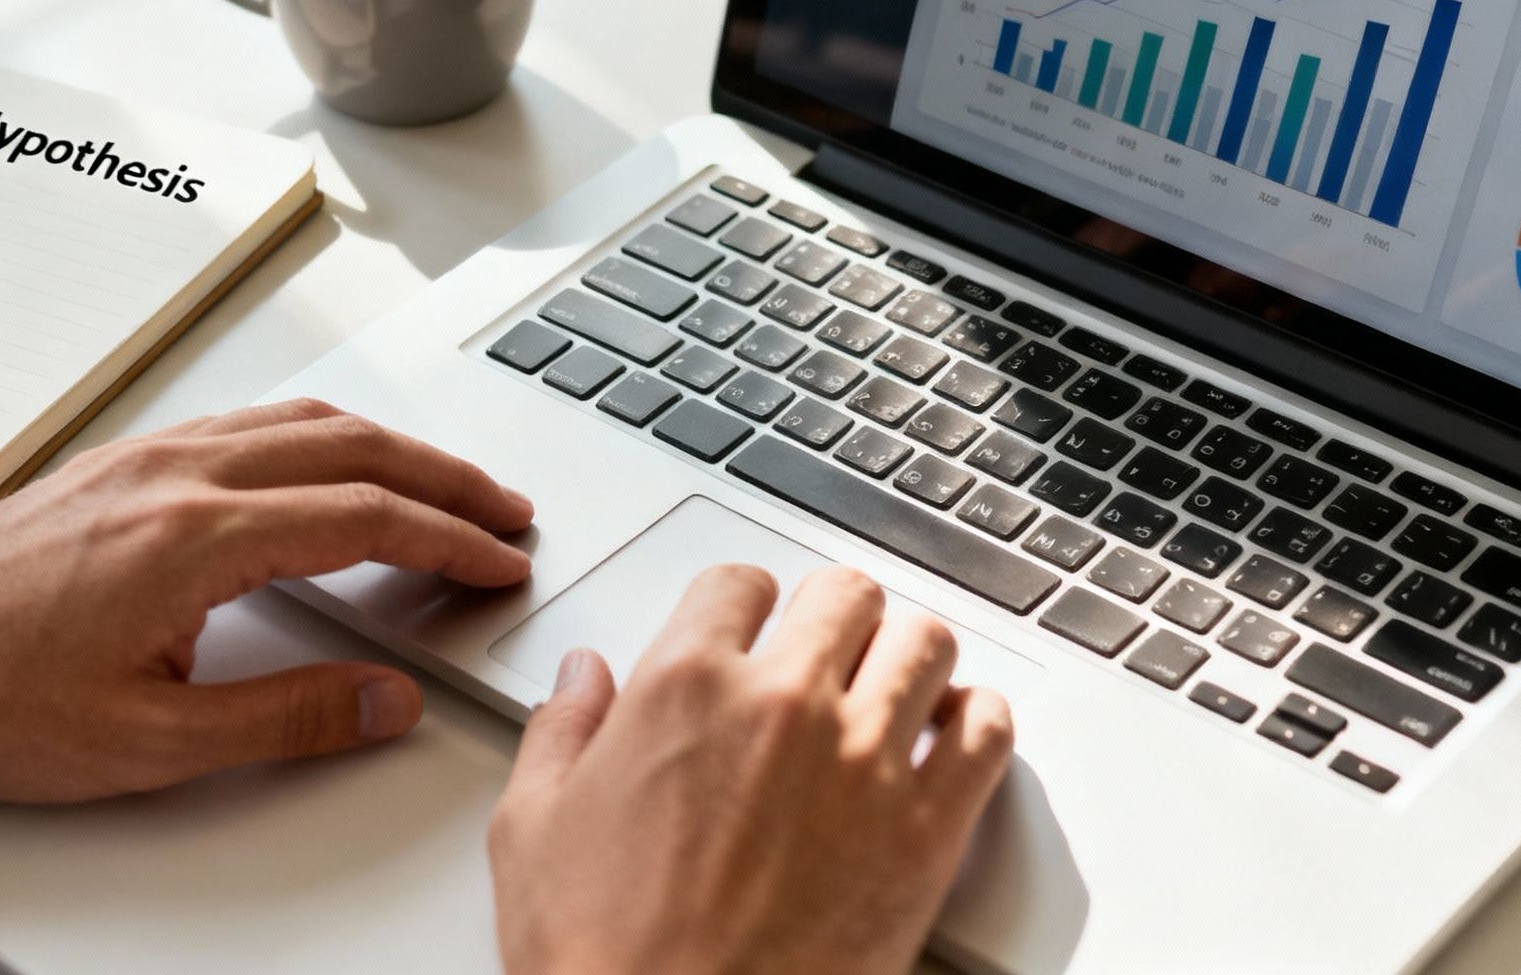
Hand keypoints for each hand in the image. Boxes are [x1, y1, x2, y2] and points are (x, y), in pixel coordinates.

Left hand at [0, 399, 533, 851]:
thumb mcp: (150, 744)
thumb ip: (286, 719)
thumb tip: (382, 702)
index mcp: (194, 536)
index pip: (365, 517)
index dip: (449, 540)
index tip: (500, 561)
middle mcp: (175, 475)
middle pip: (350, 447)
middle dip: (444, 477)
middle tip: (504, 513)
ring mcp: (144, 459)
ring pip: (300, 422)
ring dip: (387, 448)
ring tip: (440, 485)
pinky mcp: (117, 466)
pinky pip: (248, 424)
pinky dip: (321, 438)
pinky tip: (328, 465)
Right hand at [487, 565, 1015, 974]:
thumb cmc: (603, 957)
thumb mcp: (531, 829)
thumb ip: (562, 732)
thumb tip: (583, 679)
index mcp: (685, 687)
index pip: (739, 583)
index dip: (742, 604)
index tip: (748, 625)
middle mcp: (785, 706)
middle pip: (846, 595)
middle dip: (833, 615)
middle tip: (824, 648)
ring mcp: (865, 762)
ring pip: (925, 645)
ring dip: (907, 658)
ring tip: (890, 686)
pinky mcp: (928, 830)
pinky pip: (988, 732)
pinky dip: (976, 722)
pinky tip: (948, 738)